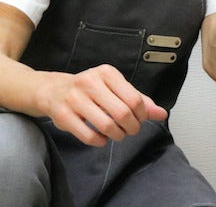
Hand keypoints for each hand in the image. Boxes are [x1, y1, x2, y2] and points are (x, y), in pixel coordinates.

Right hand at [45, 64, 167, 146]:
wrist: (54, 90)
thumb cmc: (90, 90)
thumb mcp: (114, 88)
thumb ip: (138, 100)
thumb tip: (162, 113)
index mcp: (107, 73)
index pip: (134, 99)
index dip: (142, 115)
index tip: (139, 119)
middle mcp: (90, 82)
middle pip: (122, 113)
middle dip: (131, 127)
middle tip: (130, 130)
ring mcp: (75, 99)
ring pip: (106, 126)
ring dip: (117, 135)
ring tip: (117, 134)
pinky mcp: (64, 116)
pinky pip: (89, 136)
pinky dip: (100, 142)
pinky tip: (102, 138)